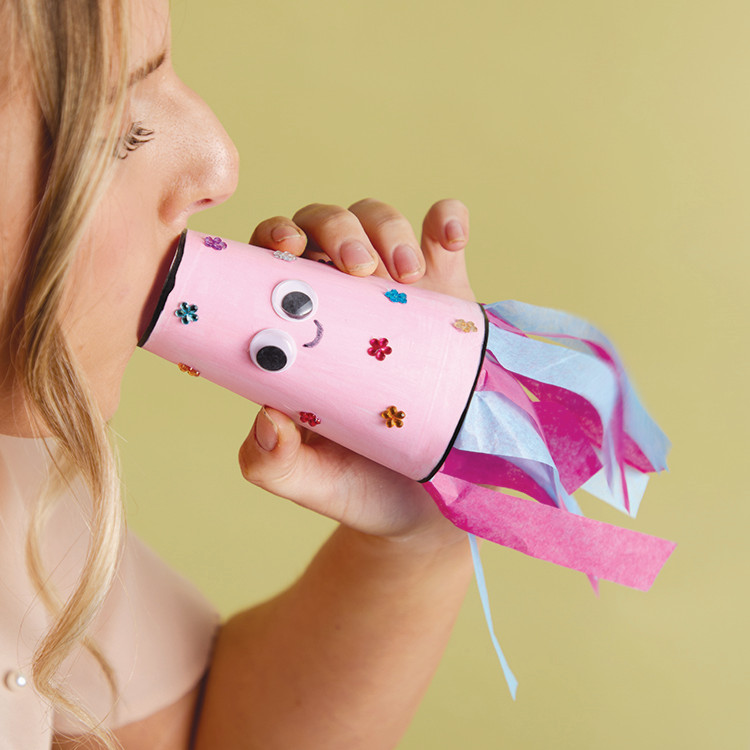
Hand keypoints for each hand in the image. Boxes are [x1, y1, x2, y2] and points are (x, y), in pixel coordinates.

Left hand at [239, 199, 473, 546]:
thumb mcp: (308, 480)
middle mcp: (343, 301)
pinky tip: (448, 234)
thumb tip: (265, 418)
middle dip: (338, 229)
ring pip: (379, 221)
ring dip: (388, 228)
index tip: (288, 248)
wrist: (426, 504)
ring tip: (408, 274)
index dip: (274, 236)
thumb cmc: (357, 484)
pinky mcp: (447, 296)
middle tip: (359, 267)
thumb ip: (273, 462)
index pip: (273, 262)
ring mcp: (397, 295)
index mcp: (299, 331)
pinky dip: (447, 219)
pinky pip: (445, 238)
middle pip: (325, 226)